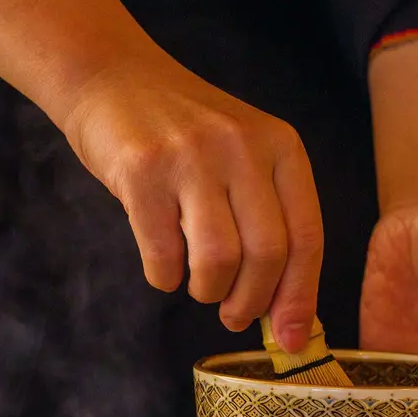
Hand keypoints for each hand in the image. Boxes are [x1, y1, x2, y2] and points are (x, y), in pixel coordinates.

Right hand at [0, 0, 322, 350]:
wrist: (111, 77)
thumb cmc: (180, 132)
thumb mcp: (240, 156)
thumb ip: (266, 216)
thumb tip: (285, 309)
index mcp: (279, 146)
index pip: (306, 236)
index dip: (300, 297)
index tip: (291, 339)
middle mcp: (242, 148)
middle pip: (267, 254)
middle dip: (251, 303)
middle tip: (234, 317)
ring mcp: (190, 157)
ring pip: (218, 259)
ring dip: (206, 290)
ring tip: (196, 286)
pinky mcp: (141, 171)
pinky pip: (163, 253)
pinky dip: (163, 277)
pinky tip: (161, 267)